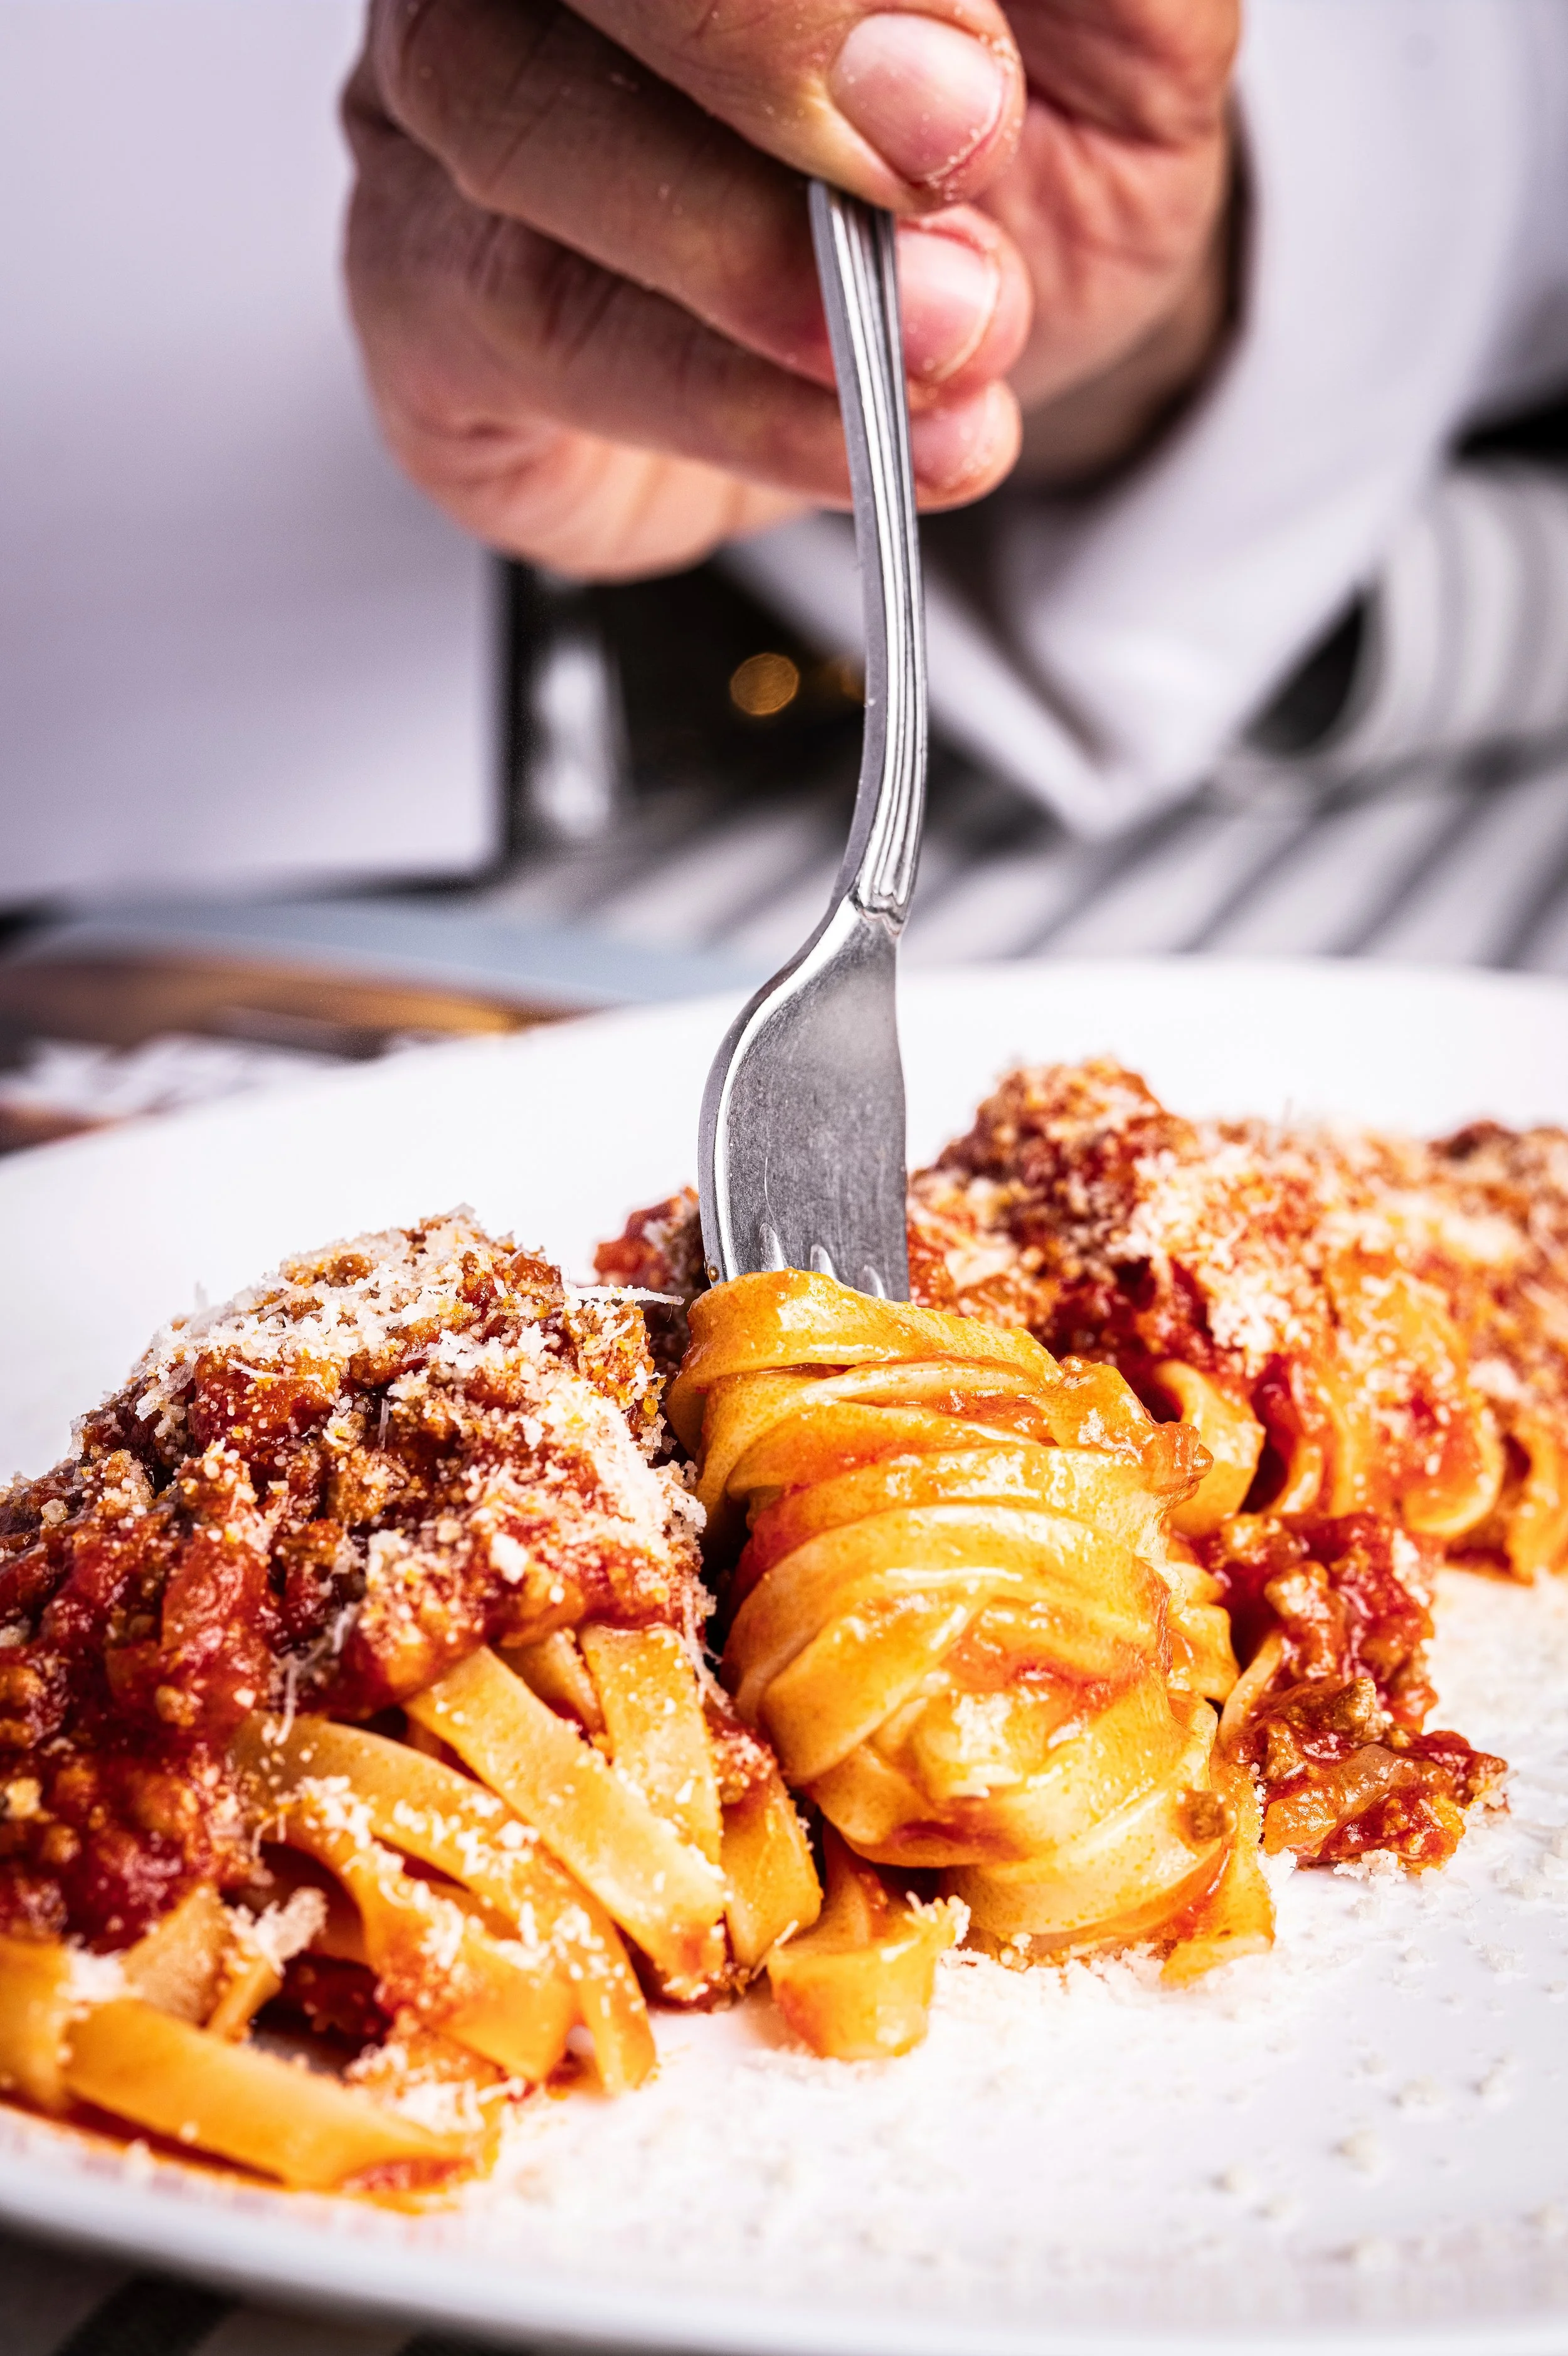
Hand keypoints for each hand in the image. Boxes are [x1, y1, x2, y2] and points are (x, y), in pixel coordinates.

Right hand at [343, 0, 1236, 577]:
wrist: (932, 362)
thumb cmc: (998, 181)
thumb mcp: (1119, 48)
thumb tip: (1032, 4)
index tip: (964, 99)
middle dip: (763, 57)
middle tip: (937, 189)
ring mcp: (444, 92)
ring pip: (508, 115)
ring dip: (744, 258)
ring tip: (941, 345)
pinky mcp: (416, 286)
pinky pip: (525, 326)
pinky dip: (717, 401)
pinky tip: (857, 442)